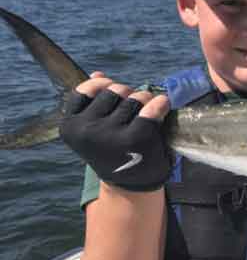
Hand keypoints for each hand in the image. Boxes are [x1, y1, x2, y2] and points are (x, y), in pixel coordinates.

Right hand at [60, 72, 171, 191]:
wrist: (130, 185)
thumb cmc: (113, 150)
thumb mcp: (95, 129)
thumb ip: (94, 101)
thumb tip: (96, 74)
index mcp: (69, 126)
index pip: (85, 89)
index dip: (103, 86)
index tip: (114, 95)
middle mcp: (86, 130)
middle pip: (114, 90)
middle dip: (127, 94)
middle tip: (132, 110)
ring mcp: (110, 135)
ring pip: (135, 97)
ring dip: (144, 101)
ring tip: (144, 116)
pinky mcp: (136, 138)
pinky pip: (152, 107)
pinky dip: (160, 104)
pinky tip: (163, 107)